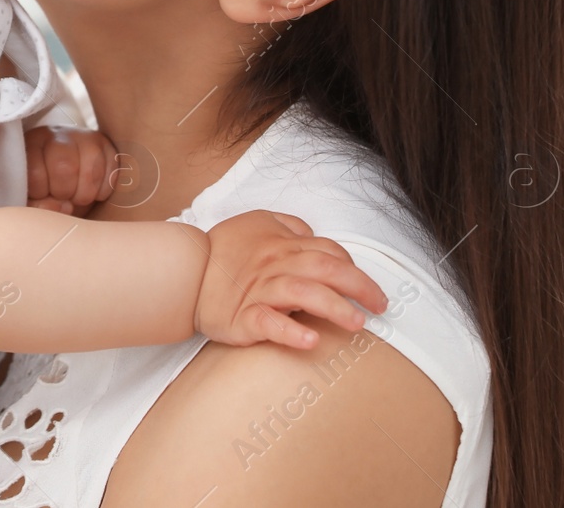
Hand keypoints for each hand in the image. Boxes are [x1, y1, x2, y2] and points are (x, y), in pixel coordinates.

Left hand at [25, 125, 117, 215]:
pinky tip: (92, 190)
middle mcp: (56, 134)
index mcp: (31, 144)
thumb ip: (38, 206)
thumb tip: (63, 207)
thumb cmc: (45, 188)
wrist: (68, 177)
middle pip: (64, 167)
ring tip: (77, 197)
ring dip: (85, 194)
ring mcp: (84, 136)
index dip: (42, 194)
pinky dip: (103, 190)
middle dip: (65, 192)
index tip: (43, 195)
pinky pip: (112, 172)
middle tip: (63, 197)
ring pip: (91, 170)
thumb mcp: (33, 198)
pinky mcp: (106, 144)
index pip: (35, 174)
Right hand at [193, 210, 387, 349]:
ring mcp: (261, 292)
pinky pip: (270, 323)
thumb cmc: (222, 249)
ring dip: (335, 308)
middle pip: (326, 270)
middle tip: (379, 306)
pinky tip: (310, 340)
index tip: (367, 289)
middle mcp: (276, 265)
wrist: (183, 271)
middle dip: (359, 287)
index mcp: (282, 244)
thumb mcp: (256, 222)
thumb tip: (312, 234)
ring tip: (356, 324)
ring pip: (304, 294)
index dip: (353, 269)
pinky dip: (291, 331)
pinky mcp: (244, 317)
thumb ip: (288, 225)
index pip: (328, 252)